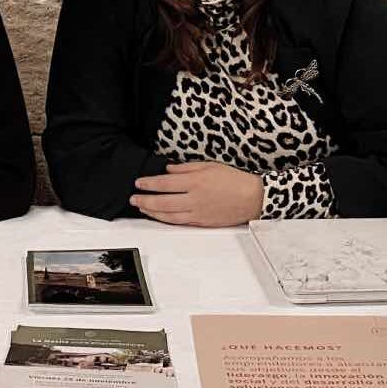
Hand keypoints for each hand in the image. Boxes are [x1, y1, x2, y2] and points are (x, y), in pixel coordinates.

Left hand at [130, 161, 263, 226]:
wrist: (252, 198)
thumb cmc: (233, 179)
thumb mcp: (209, 165)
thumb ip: (186, 167)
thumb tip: (168, 169)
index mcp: (195, 181)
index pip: (165, 182)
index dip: (149, 183)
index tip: (138, 182)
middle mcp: (194, 198)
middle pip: (162, 201)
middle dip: (145, 200)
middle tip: (133, 198)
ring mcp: (197, 212)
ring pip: (168, 214)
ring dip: (152, 211)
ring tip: (141, 207)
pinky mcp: (201, 222)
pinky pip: (179, 222)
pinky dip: (166, 220)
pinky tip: (158, 216)